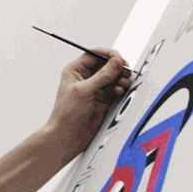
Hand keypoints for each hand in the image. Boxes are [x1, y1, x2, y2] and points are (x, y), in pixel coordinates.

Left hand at [45, 48, 130, 162]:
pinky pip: (116, 89)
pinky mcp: (103, 100)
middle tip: (126, 72)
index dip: (109, 55)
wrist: (67, 136)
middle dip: (118, 68)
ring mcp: (95, 89)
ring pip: (113, 77)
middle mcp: (86, 78)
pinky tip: (120, 92)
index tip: (119, 60)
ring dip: (121, 79)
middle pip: (107, 65)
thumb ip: (103, 75)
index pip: (95, 54)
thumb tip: (116, 61)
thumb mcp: (84, 90)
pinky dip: (120, 89)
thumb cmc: (66, 114)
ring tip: (123, 84)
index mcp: (75, 70)